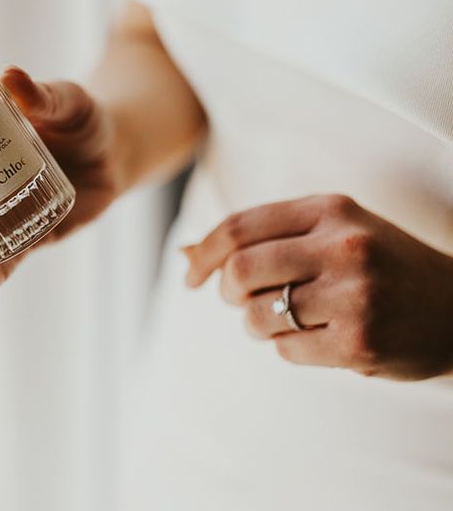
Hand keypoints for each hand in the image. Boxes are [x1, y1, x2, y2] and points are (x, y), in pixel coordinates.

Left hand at [181, 194, 452, 379]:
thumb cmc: (378, 265)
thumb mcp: (327, 231)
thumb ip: (259, 236)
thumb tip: (183, 253)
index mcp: (329, 209)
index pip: (238, 227)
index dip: (203, 253)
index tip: (192, 276)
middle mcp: (342, 245)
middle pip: (239, 270)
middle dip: (226, 292)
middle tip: (238, 300)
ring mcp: (354, 294)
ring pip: (256, 316)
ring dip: (257, 325)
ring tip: (286, 320)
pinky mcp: (360, 342)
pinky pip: (286, 351)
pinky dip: (288, 349)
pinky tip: (319, 339)